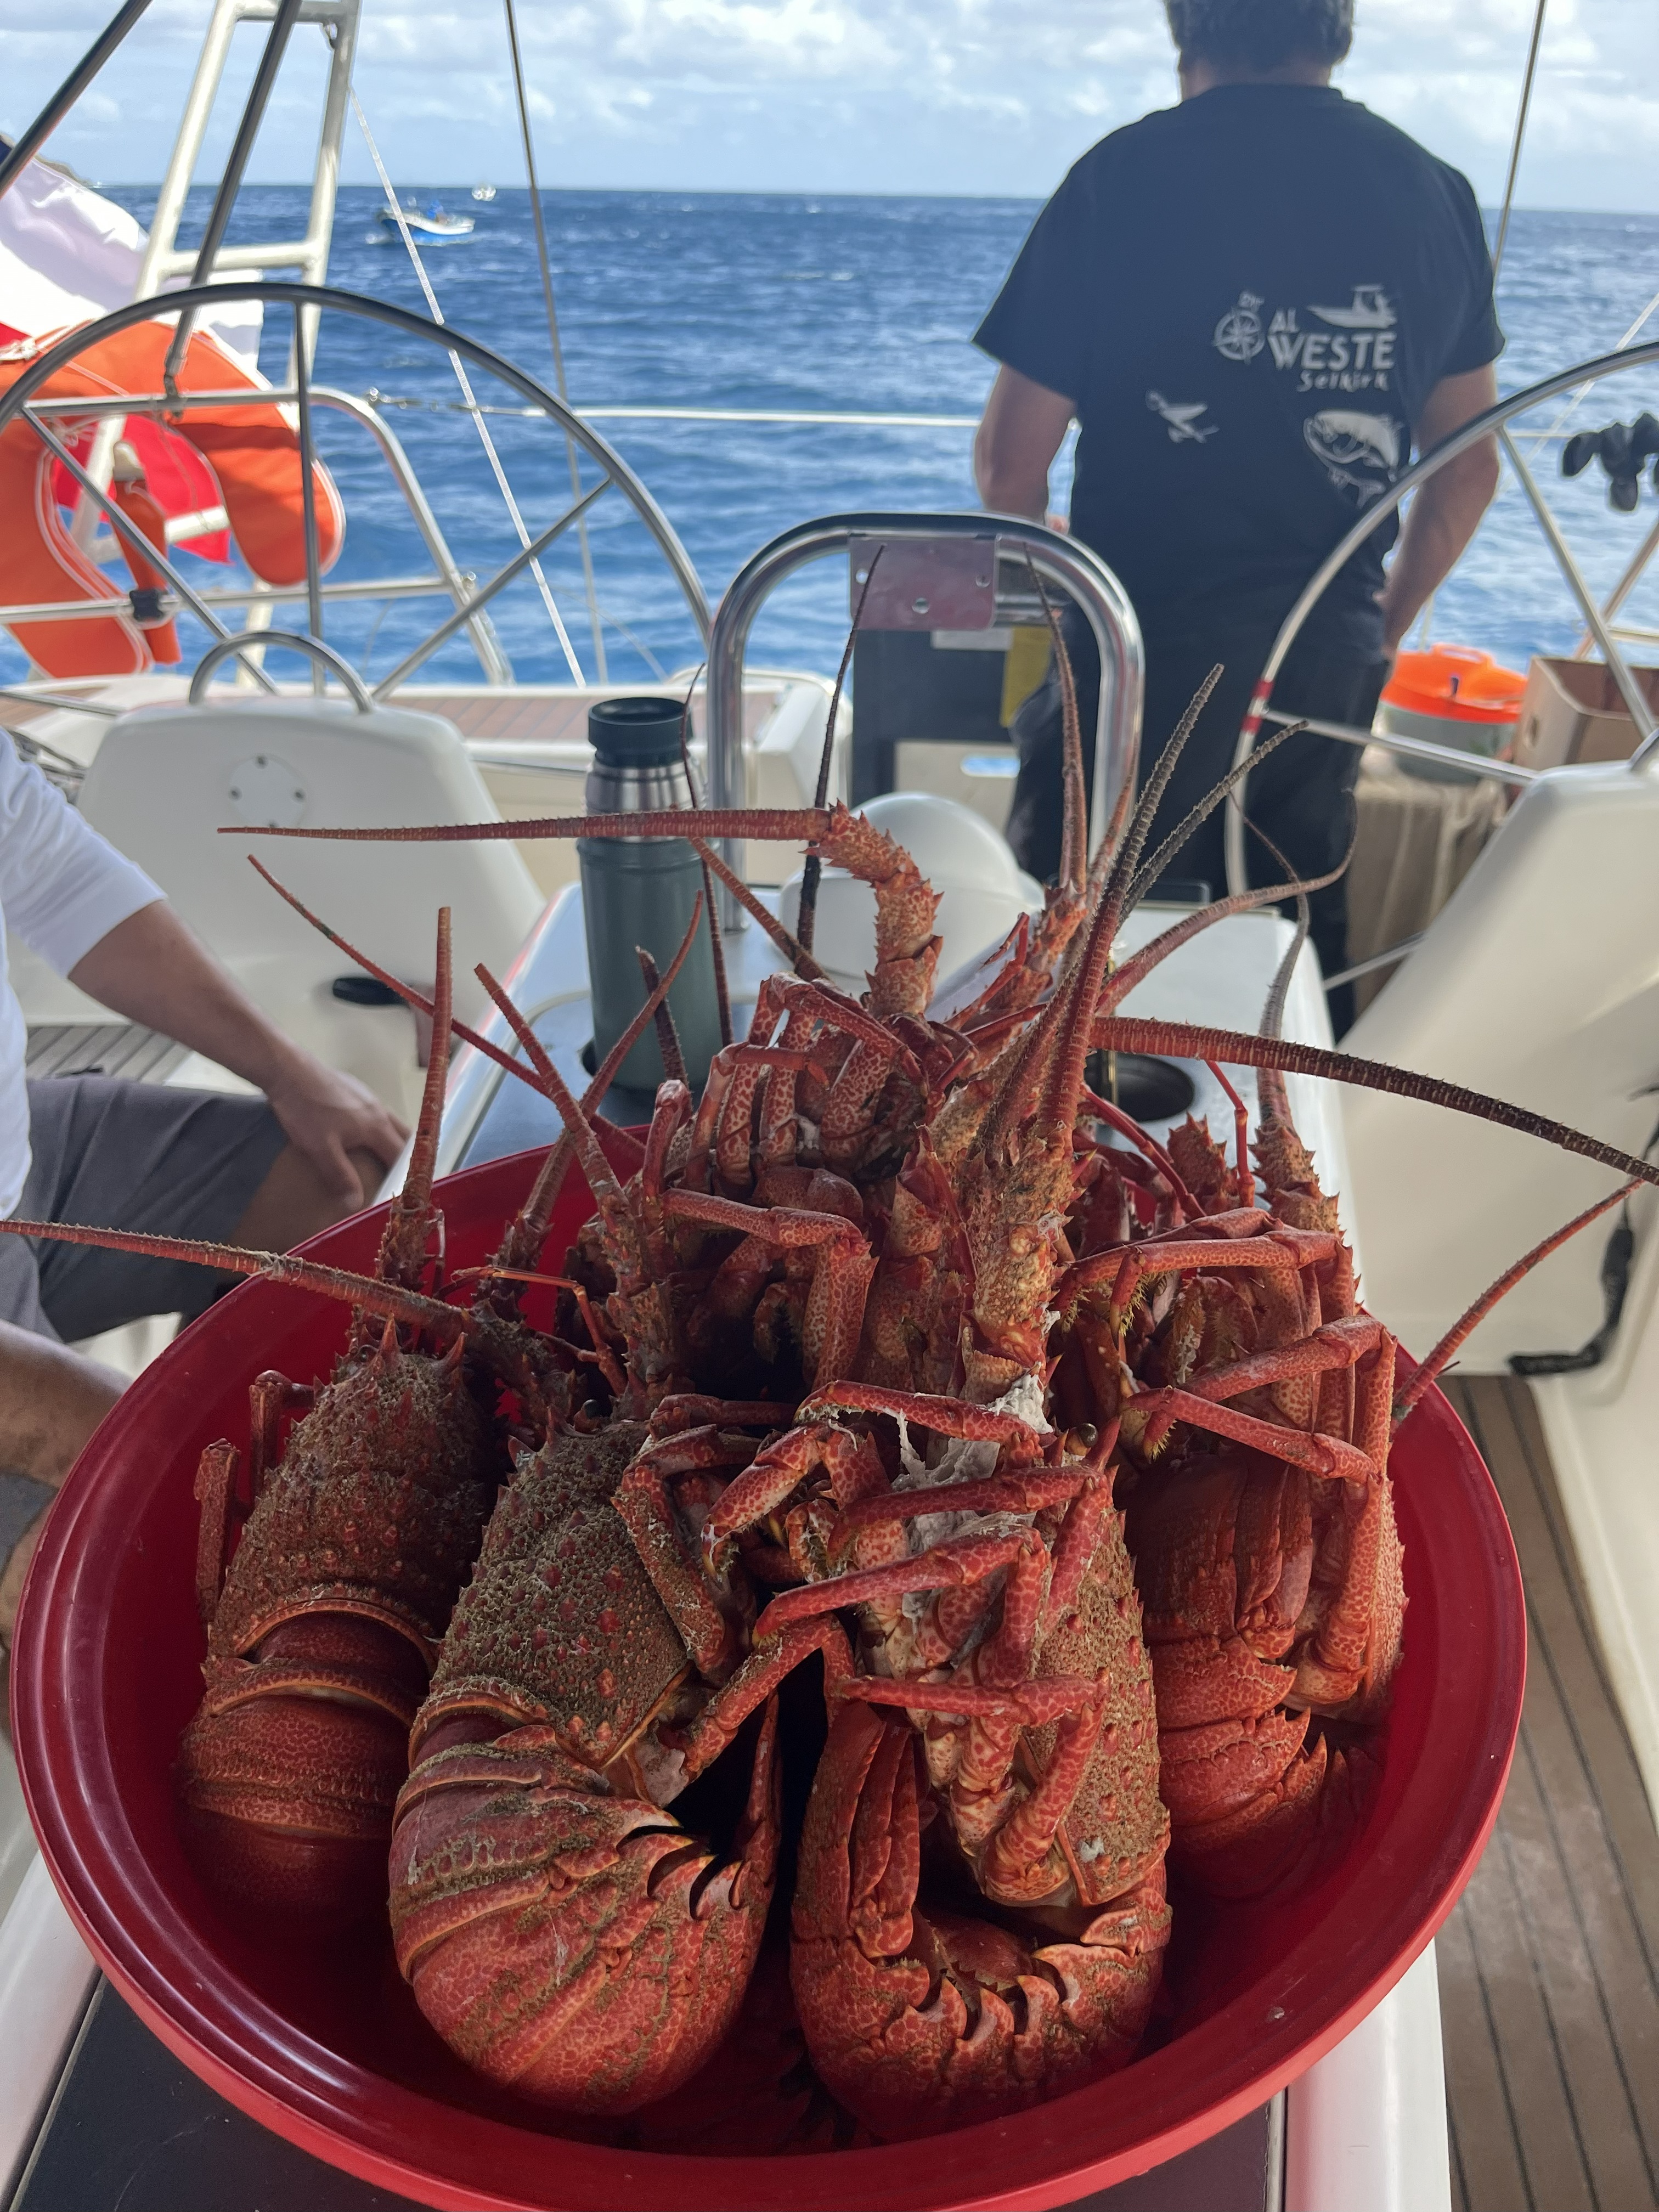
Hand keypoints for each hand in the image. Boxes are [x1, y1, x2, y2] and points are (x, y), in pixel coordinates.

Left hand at [263, 1049, 408, 1213]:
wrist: (287, 1070)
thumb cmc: (306, 1110)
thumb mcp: (320, 1148)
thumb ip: (341, 1176)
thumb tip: (357, 1204)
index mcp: (376, 1126)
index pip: (401, 1156)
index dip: (405, 1175)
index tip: (405, 1191)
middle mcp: (379, 1109)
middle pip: (404, 1136)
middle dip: (405, 1157)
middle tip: (398, 1177)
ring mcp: (367, 1095)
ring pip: (390, 1122)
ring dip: (391, 1140)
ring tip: (380, 1158)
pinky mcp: (353, 1088)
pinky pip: (375, 1112)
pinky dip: (377, 1128)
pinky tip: (357, 1133)